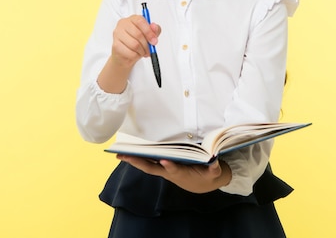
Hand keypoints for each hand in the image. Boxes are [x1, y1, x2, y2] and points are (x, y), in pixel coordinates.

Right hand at [110, 15, 160, 68]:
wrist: (125, 55)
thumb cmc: (137, 42)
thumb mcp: (149, 35)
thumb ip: (154, 30)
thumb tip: (154, 27)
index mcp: (132, 19)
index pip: (140, 21)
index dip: (149, 32)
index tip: (154, 41)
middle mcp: (123, 24)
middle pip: (138, 34)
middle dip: (147, 44)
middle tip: (150, 49)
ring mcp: (117, 34)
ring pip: (134, 44)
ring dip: (142, 51)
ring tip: (142, 52)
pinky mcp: (115, 45)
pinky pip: (130, 53)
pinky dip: (136, 56)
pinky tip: (135, 54)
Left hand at [117, 154, 231, 193]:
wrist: (204, 183)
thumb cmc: (208, 175)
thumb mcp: (214, 173)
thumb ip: (215, 169)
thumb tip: (215, 162)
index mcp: (183, 174)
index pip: (175, 170)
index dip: (170, 167)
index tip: (165, 161)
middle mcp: (170, 173)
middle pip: (152, 168)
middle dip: (138, 162)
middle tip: (124, 156)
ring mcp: (165, 170)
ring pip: (147, 166)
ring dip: (134, 160)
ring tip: (120, 154)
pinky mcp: (163, 167)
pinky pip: (149, 163)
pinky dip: (139, 158)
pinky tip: (130, 153)